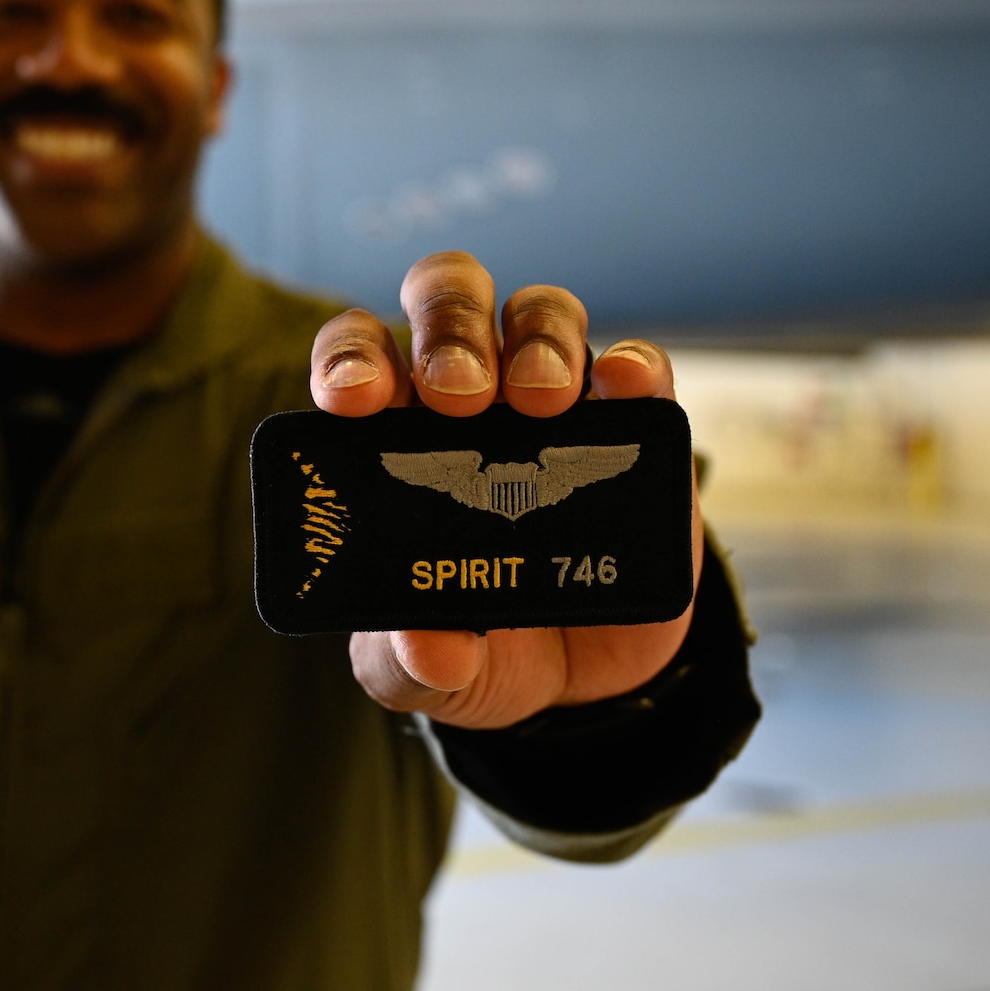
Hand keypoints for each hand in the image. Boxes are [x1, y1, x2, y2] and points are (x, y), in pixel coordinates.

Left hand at [307, 251, 702, 730]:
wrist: (577, 686)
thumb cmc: (473, 648)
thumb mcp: (423, 673)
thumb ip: (410, 663)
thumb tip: (429, 648)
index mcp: (390, 432)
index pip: (358, 357)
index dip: (351, 360)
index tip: (352, 401)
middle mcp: (468, 395)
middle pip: (450, 304)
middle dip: (449, 333)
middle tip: (455, 396)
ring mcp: (555, 403)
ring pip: (540, 315)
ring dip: (537, 341)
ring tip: (538, 400)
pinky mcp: (636, 431)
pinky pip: (638, 368)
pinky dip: (634, 363)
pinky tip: (623, 382)